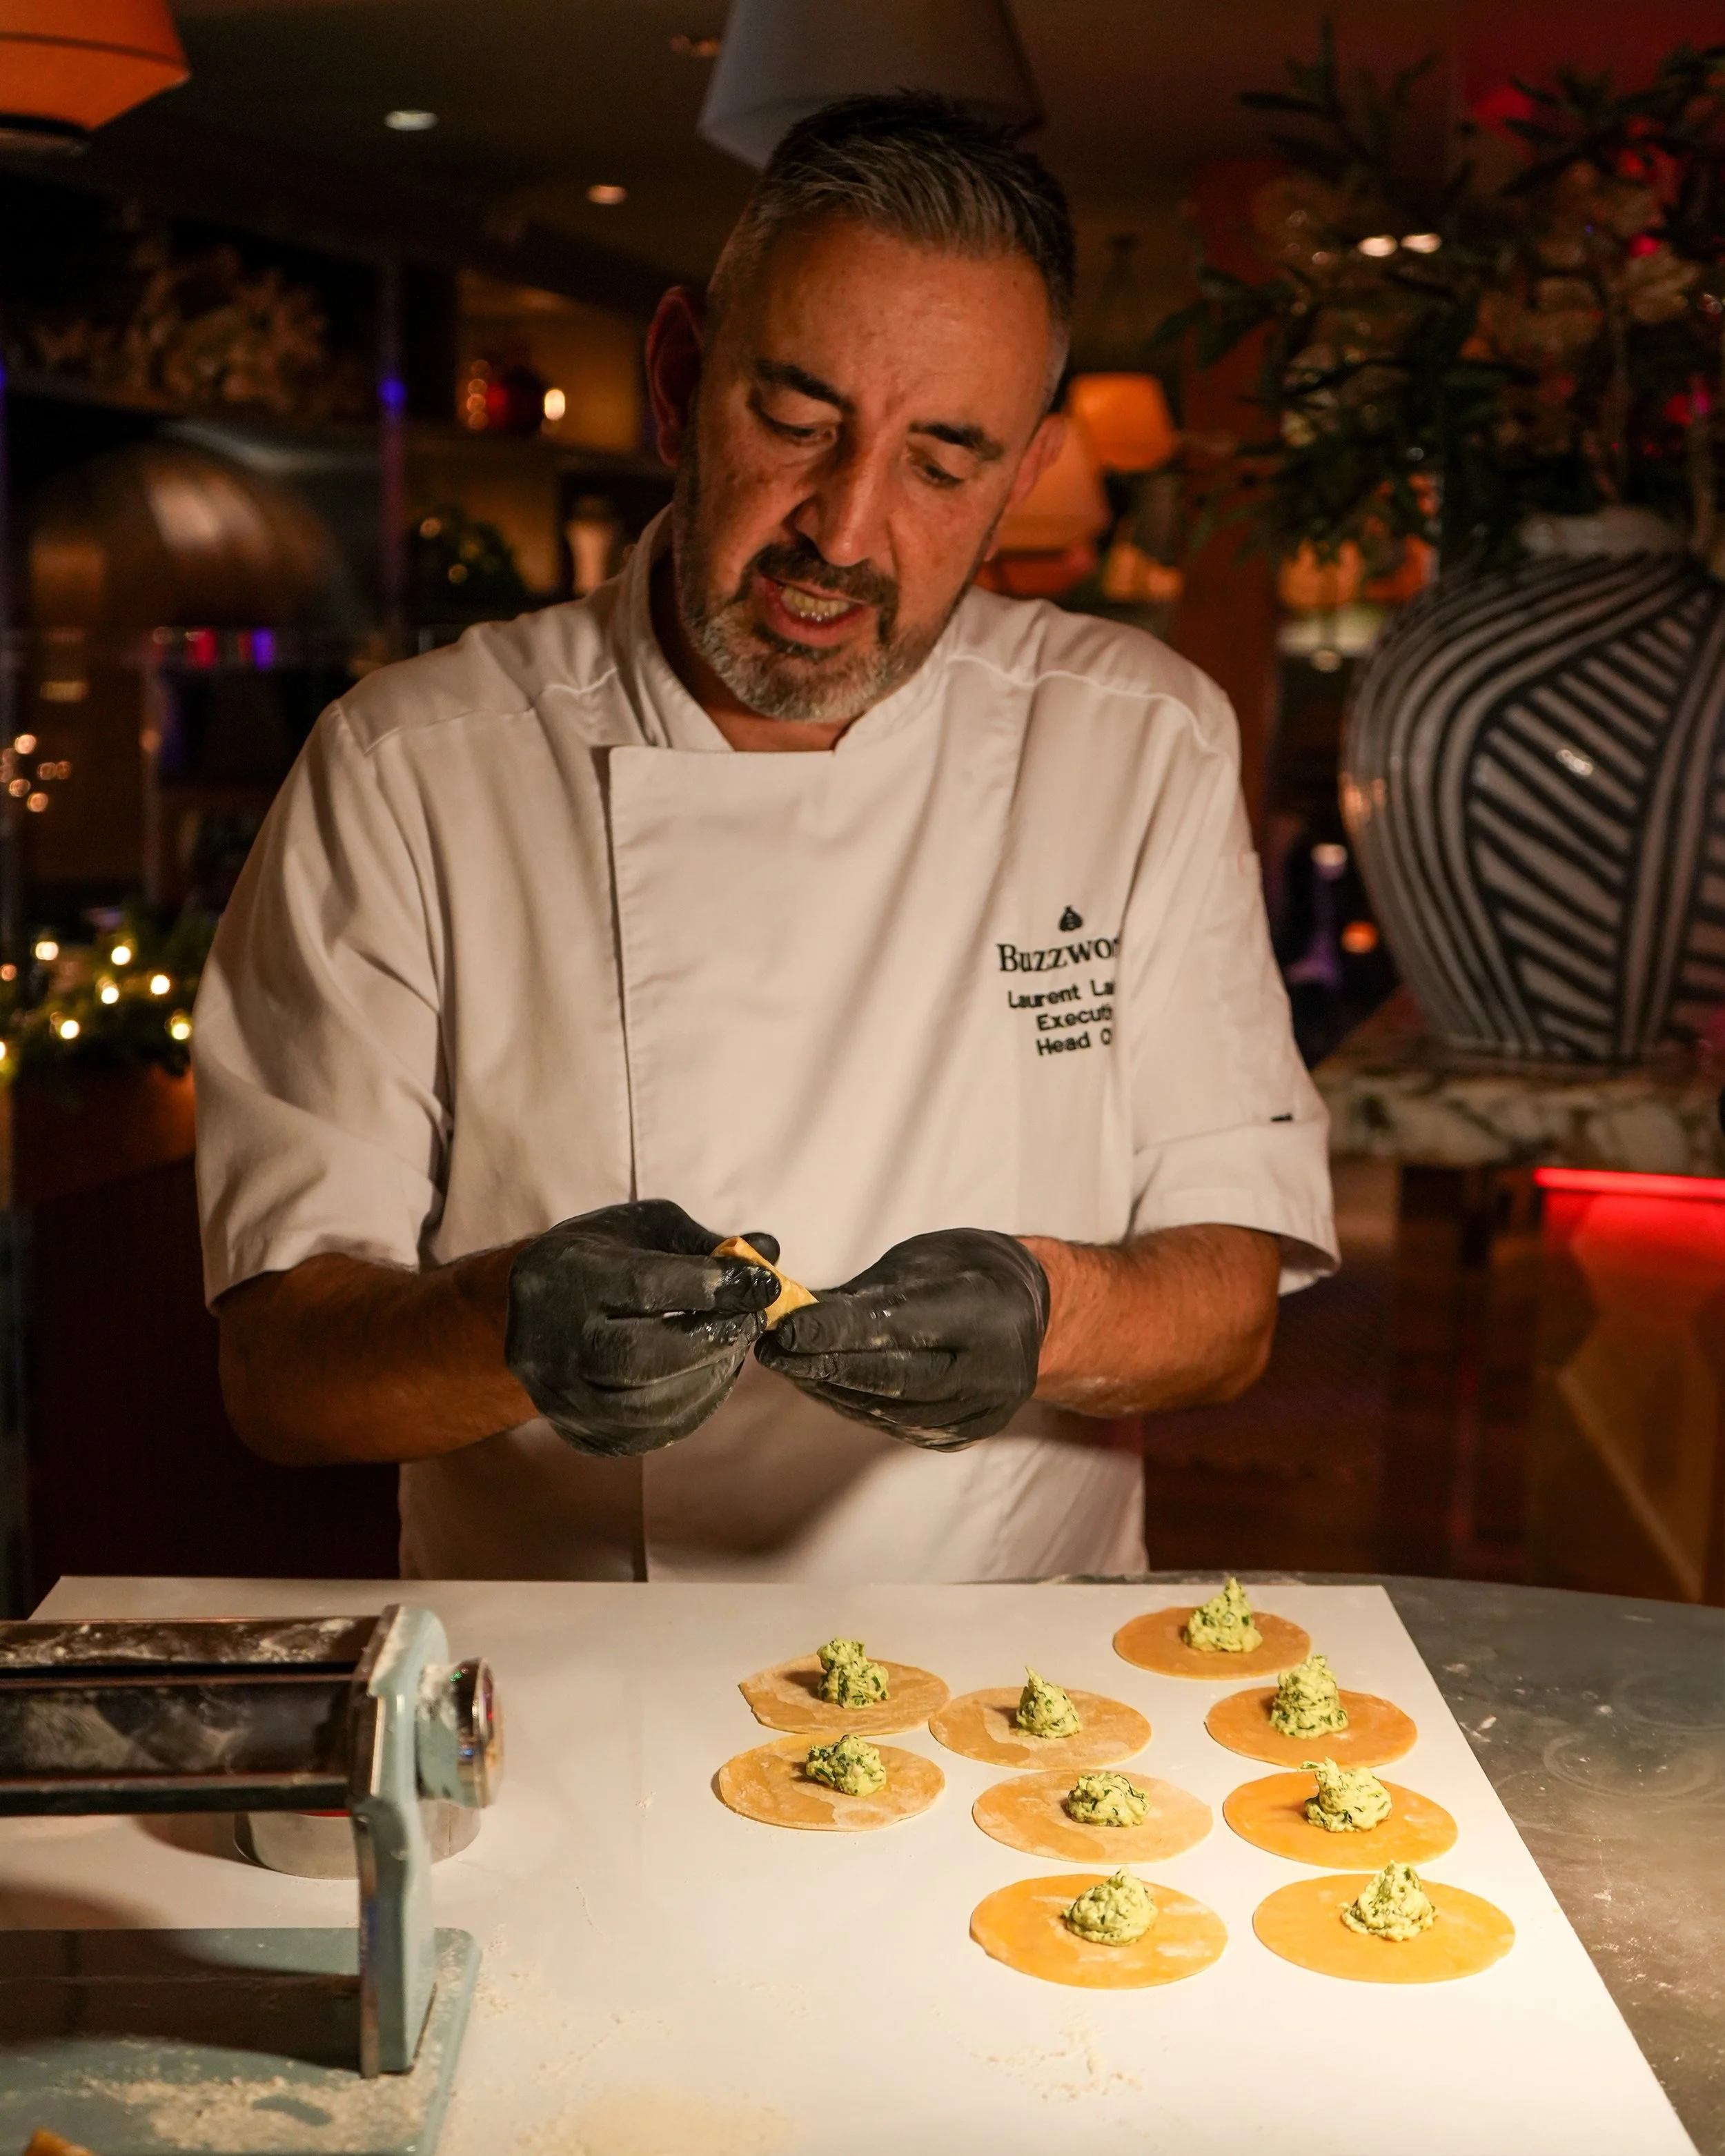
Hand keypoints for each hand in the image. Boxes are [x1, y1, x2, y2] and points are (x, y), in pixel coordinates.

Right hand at [505, 1201, 780, 1455]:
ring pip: (645, 1406)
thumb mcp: (645, 1229)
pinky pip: (644, 1434)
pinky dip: (691, 1410)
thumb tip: (769, 1252)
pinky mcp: (575, 1428)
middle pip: (642, 1356)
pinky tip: (710, 1381)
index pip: (644, 1286)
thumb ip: (704, 1244)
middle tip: (751, 1324)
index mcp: (568, 1274)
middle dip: (712, 1341)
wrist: (526, 1307)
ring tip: (735, 1353)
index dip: (713, 1287)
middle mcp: (553, 1339)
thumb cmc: (601, 1256)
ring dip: (708, 1381)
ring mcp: (559, 1393)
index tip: (763, 1285)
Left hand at [755, 1229, 1048, 1448]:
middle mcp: (993, 1370)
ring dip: (831, 1389)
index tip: (783, 1329)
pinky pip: (899, 1426)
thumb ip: (865, 1295)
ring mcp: (983, 1410)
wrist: (1027, 1308)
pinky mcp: (968, 1433)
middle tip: (773, 1352)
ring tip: (788, 1365)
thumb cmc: (963, 1271)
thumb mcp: (920, 1263)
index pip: (898, 1328)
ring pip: (890, 1409)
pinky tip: (824, 1385)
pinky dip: (855, 1405)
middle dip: (824, 1365)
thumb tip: (791, 1312)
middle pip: (892, 1378)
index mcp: (986, 1311)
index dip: (835, 1332)